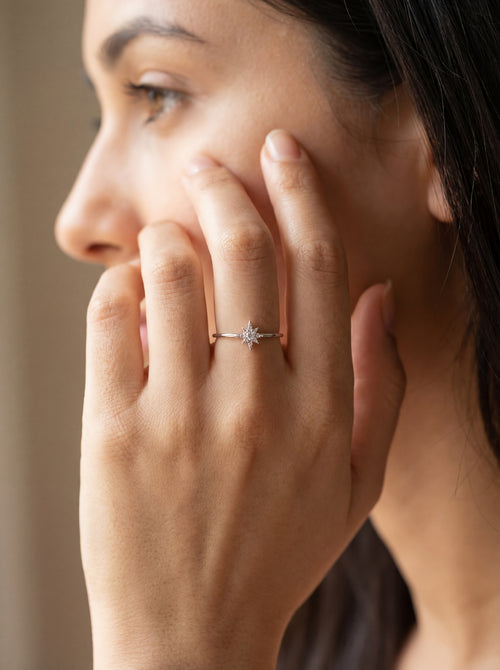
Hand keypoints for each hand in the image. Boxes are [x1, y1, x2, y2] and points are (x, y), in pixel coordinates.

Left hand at [80, 130, 404, 669]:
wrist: (193, 635)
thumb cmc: (279, 553)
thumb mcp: (357, 481)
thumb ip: (381, 384)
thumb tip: (376, 295)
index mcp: (320, 407)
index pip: (317, 266)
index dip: (300, 193)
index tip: (281, 151)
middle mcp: (256, 401)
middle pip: (245, 252)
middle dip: (225, 187)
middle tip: (209, 164)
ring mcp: (180, 416)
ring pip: (171, 273)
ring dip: (168, 235)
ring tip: (168, 236)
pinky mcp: (113, 433)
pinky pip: (109, 321)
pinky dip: (118, 287)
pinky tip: (130, 292)